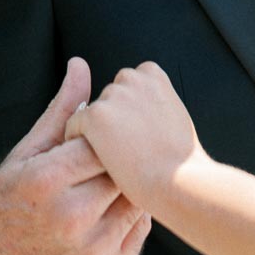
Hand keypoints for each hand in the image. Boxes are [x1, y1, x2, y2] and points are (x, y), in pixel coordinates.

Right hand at [0, 60, 150, 254]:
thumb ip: (61, 114)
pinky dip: (130, 222)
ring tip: (107, 189)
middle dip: (120, 164)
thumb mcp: (25, 156)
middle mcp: (70, 219)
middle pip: (123, 172)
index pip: (103, 143)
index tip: (101, 140)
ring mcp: (90, 253)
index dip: (105, 139)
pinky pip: (138, 236)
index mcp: (46, 183)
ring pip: (136, 203)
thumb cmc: (6, 206)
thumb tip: (82, 66)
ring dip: (128, 192)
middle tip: (116, 161)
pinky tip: (109, 216)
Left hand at [67, 63, 206, 216]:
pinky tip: (100, 160)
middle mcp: (133, 78)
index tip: (143, 131)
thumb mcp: (174, 116)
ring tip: (117, 156)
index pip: (130, 83)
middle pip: (110, 96)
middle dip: (115, 118)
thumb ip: (153, 102)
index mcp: (153, 74)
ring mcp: (113, 95)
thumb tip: (139, 106)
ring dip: (99, 130)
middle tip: (130, 146)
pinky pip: (74, 126)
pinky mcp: (95, 115)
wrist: (179, 180)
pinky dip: (80, 143)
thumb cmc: (180, 157)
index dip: (133, 110)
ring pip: (93, 111)